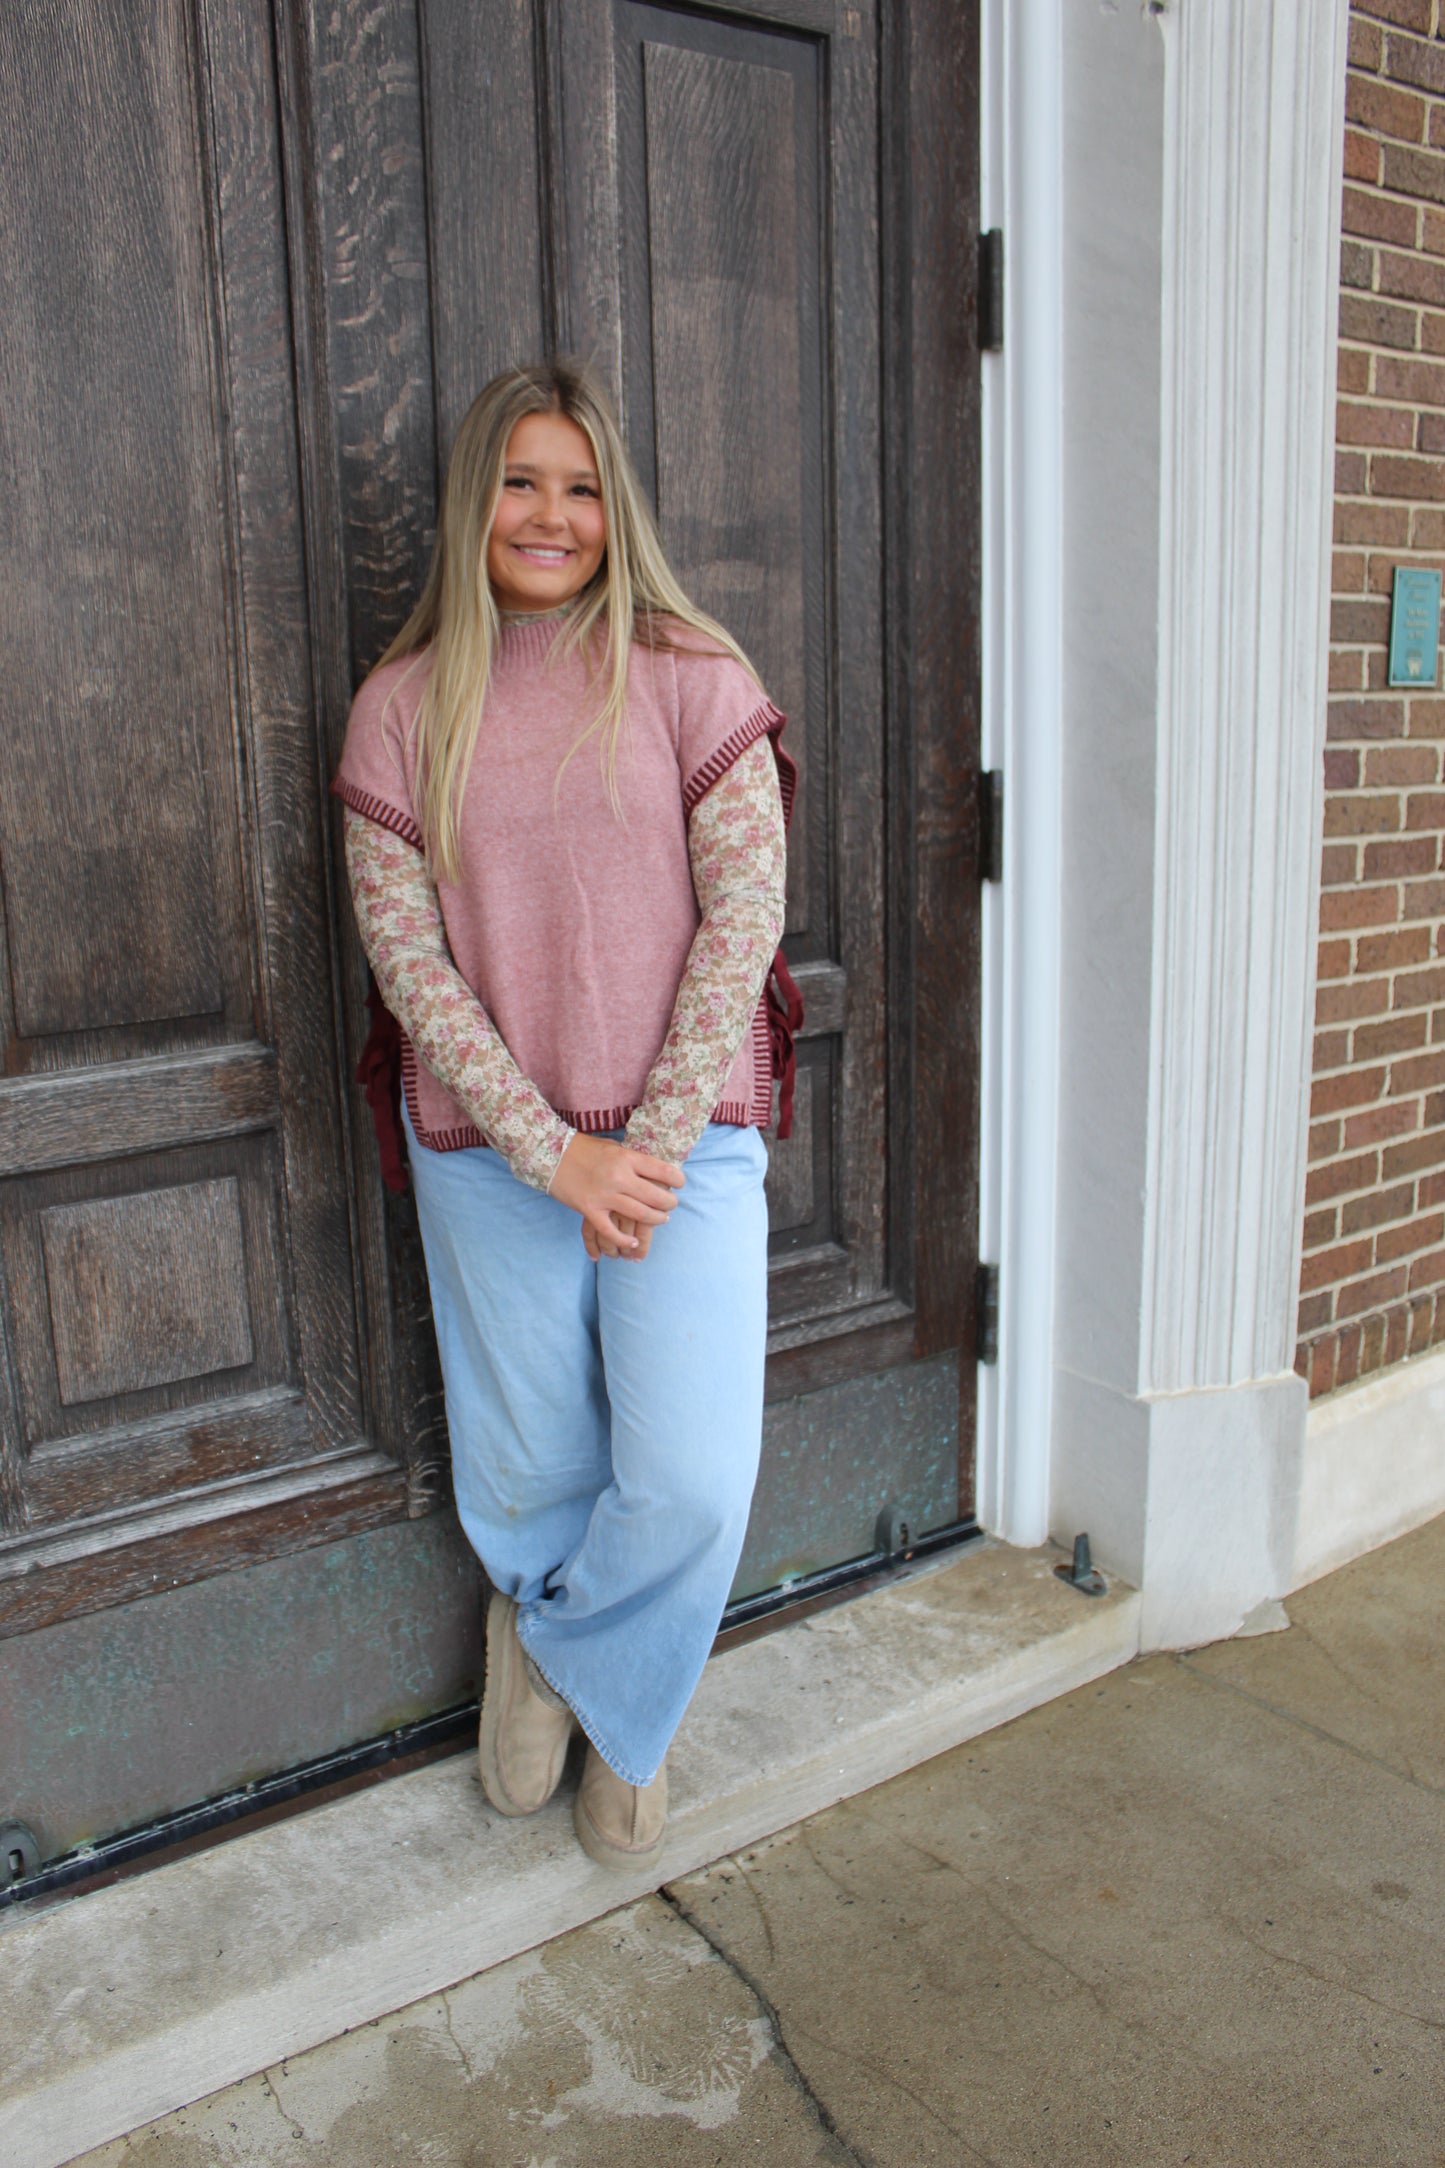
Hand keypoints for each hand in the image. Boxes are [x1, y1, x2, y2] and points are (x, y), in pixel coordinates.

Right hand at [551, 1135, 682, 1258]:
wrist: (550, 1154)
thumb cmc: (584, 1148)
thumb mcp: (613, 1147)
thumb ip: (631, 1159)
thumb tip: (653, 1170)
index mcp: (626, 1158)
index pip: (663, 1171)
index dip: (677, 1180)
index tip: (680, 1184)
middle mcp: (619, 1177)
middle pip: (655, 1196)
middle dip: (669, 1204)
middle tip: (671, 1205)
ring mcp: (604, 1195)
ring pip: (640, 1214)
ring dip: (655, 1220)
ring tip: (661, 1219)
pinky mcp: (589, 1210)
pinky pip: (611, 1231)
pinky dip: (625, 1240)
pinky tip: (634, 1241)